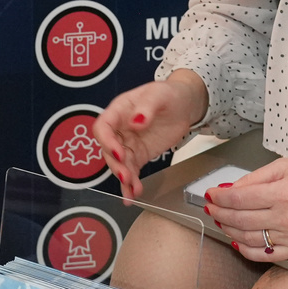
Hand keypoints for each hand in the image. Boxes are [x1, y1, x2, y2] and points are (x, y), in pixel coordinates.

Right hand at [91, 71, 208, 197]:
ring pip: (119, 164)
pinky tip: (134, 194)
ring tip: (134, 189)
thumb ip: (146, 107)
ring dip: (124, 177)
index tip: (119, 152)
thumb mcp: (158, 94)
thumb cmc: (168, 94)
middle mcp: (119, 129)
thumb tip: (136, 122)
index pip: (103, 127)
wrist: (184, 104)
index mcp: (119, 110)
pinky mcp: (139, 155)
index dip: (107, 141)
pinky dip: (131, 184)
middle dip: (116, 165)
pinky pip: (131, 171)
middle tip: (127, 176)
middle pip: (108, 150)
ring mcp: (128, 144)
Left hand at [201, 157, 287, 260]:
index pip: (239, 198)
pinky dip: (246, 250)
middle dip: (219, 213)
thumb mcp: (287, 167)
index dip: (219, 197)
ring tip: (222, 222)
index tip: (211, 195)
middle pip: (240, 220)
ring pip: (248, 238)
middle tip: (212, 208)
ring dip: (229, 231)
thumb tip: (232, 189)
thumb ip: (256, 178)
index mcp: (283, 193)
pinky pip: (265, 254)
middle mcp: (285, 217)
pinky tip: (238, 242)